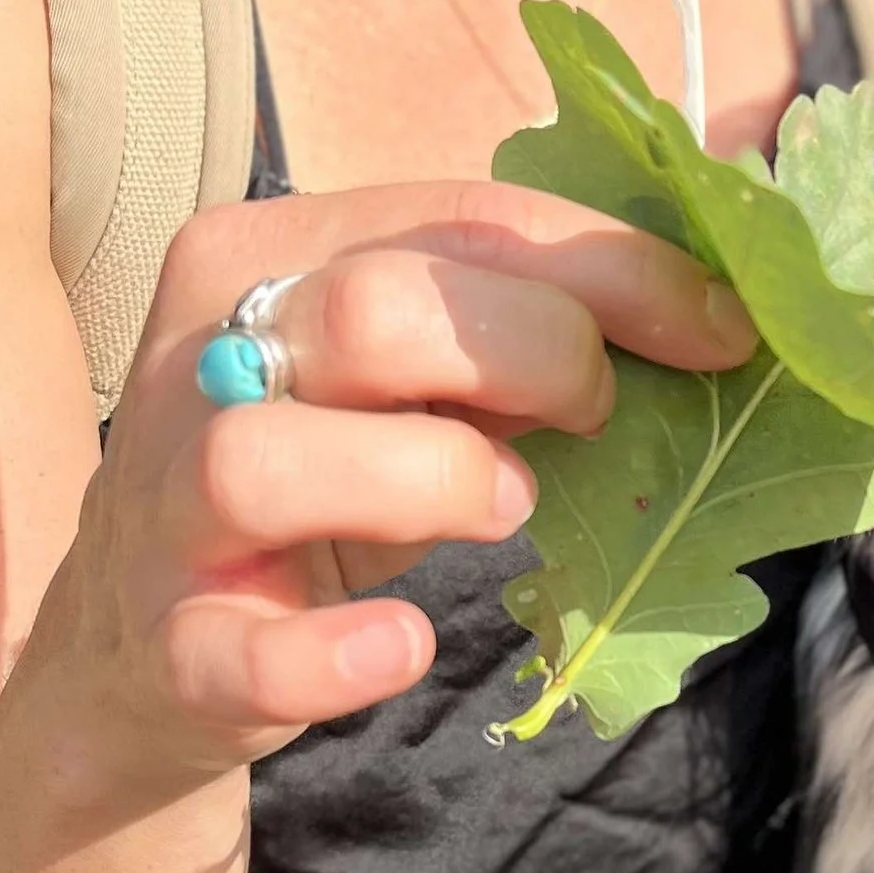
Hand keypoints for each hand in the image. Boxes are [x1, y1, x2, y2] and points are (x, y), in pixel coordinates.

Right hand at [19, 181, 755, 803]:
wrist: (150, 642)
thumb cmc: (329, 477)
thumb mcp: (416, 374)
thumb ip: (522, 322)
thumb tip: (709, 301)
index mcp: (268, 254)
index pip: (457, 219)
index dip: (614, 271)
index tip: (724, 330)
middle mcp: (198, 359)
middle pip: (371, 312)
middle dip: (532, 354)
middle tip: (592, 416)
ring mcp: (167, 507)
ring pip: (269, 458)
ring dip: (431, 480)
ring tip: (502, 506)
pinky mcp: (167, 647)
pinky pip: (241, 650)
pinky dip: (338, 653)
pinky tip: (403, 644)